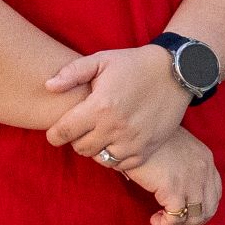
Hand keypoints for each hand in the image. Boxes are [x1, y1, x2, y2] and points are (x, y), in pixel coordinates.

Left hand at [43, 43, 192, 168]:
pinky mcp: (147, 149)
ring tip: (100, 134)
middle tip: (82, 128)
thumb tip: (48, 87)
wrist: (176, 72)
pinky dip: (115, 157)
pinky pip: (122, 164)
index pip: (63, 133)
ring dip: (96, 149)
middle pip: (80, 148)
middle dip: (76, 139)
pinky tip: (116, 141)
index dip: (54, 134)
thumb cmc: (134, 64)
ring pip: (100, 159)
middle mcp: (115, 128)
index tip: (56, 131)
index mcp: (100, 106)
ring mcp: (133, 141)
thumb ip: (71, 73)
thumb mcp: (101, 60)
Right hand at [122, 128, 224, 224]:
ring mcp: (191, 181)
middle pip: (209, 208)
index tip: (190, 215)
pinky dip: (165, 224)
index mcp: (205, 158)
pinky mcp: (174, 190)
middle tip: (176, 223)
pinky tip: (154, 219)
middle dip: (194, 221)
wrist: (135, 132)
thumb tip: (180, 191)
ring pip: (195, 217)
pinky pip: (176, 218)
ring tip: (162, 219)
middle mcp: (203, 170)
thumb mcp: (176, 148)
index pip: (216, 192)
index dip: (205, 208)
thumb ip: (184, 166)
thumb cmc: (149, 139)